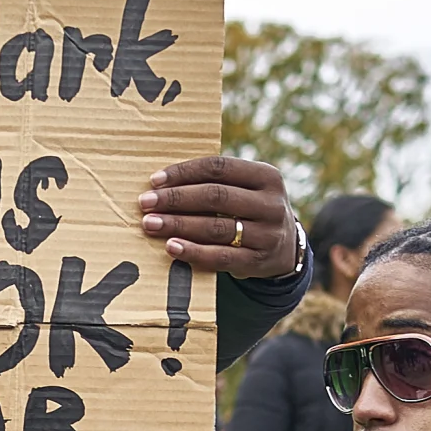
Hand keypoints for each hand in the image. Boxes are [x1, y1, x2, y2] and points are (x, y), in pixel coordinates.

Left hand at [140, 156, 300, 276]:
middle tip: (146, 203)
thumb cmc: (250, 210)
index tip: (155, 180)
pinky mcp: (258, 262)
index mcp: (266, 176)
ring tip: (151, 224)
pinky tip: (171, 247)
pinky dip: (193, 252)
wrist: (285, 249)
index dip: (184, 172)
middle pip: (216, 196)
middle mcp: (271, 204)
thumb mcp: (247, 189)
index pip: (219, 167)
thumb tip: (162, 182)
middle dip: (176, 199)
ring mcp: (268, 235)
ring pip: (216, 228)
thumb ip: (216, 182)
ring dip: (179, 225)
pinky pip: (220, 257)